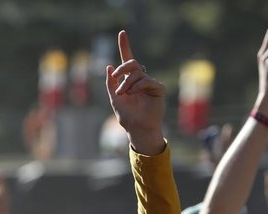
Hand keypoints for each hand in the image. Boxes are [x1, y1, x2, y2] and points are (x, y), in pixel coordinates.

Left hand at [105, 31, 164, 154]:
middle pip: (132, 63)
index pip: (127, 59)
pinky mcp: (158, 88)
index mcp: (128, 79)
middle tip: (115, 76)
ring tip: (124, 94)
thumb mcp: (114, 97)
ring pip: (137, 73)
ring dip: (127, 83)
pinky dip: (137, 86)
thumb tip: (109, 66)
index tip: (122, 32)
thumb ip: (111, 83)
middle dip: (122, 68)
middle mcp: (140, 78)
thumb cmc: (126, 115)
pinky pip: (146, 80)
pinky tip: (132, 93)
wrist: (137, 128)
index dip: (125, 46)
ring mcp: (149, 83)